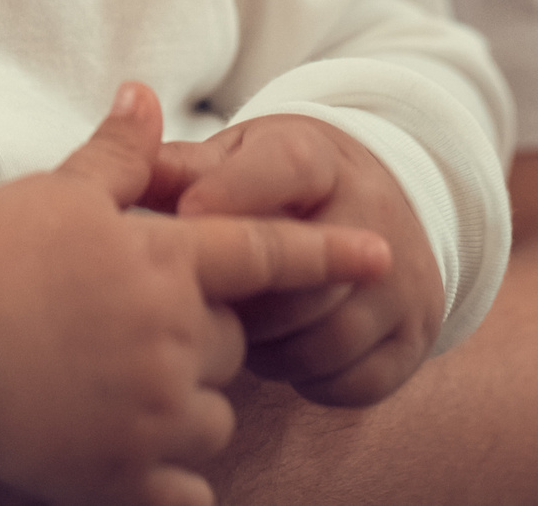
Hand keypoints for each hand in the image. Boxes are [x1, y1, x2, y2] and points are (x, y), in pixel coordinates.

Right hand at [0, 84, 388, 505]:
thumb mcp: (58, 193)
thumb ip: (120, 155)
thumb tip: (146, 93)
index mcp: (164, 263)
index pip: (264, 256)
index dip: (327, 255)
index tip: (381, 256)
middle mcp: (172, 339)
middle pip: (233, 344)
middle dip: (199, 336)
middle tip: (124, 324)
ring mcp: (150, 412)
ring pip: (213, 415)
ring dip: (183, 404)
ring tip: (110, 383)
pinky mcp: (121, 474)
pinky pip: (184, 490)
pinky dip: (170, 480)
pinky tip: (130, 456)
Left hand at [152, 115, 442, 408]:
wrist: (377, 204)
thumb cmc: (275, 186)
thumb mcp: (236, 159)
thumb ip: (180, 167)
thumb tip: (121, 155)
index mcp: (319, 159)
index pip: (284, 168)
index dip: (233, 192)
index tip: (187, 216)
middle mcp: (375, 214)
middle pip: (297, 275)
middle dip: (238, 300)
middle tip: (195, 309)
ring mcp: (403, 279)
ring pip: (323, 339)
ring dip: (266, 349)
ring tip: (233, 335)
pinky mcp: (415, 336)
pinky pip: (351, 382)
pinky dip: (306, 381)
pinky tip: (279, 356)